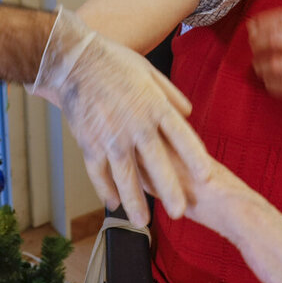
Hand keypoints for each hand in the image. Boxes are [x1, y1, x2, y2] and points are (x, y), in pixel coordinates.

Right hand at [29, 7, 212, 226]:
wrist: (74, 61)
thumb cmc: (113, 62)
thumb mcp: (149, 72)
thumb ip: (171, 95)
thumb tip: (188, 113)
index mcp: (154, 106)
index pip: (182, 137)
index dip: (194, 158)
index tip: (206, 177)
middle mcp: (136, 125)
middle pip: (157, 164)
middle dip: (169, 191)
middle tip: (179, 213)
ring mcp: (111, 137)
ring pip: (126, 176)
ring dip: (135, 201)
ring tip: (142, 221)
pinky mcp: (89, 143)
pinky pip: (98, 173)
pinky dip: (105, 190)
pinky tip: (113, 203)